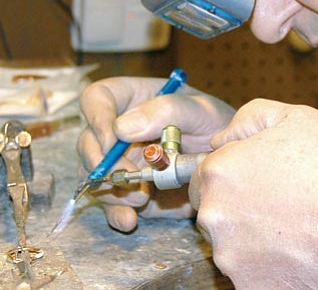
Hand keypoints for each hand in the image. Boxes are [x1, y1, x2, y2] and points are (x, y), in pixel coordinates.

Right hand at [77, 75, 234, 231]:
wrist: (229, 163)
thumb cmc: (215, 125)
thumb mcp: (200, 110)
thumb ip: (166, 110)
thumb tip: (122, 128)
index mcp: (132, 99)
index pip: (97, 98)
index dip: (97, 115)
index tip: (112, 137)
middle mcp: (119, 131)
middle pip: (87, 140)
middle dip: (101, 160)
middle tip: (128, 174)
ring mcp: (121, 162)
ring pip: (94, 175)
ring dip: (109, 189)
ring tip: (140, 197)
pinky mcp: (129, 191)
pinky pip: (112, 204)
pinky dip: (116, 213)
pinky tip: (130, 219)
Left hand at [189, 99, 317, 288]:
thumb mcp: (294, 118)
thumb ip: (248, 118)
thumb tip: (220, 139)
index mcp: (219, 171)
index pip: (204, 172)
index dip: (232, 172)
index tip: (258, 178)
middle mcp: (214, 215)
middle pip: (213, 208)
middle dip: (236, 204)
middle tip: (277, 202)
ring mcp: (228, 255)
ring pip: (228, 242)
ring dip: (248, 235)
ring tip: (290, 227)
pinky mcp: (247, 286)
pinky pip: (247, 271)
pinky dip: (264, 264)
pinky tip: (294, 251)